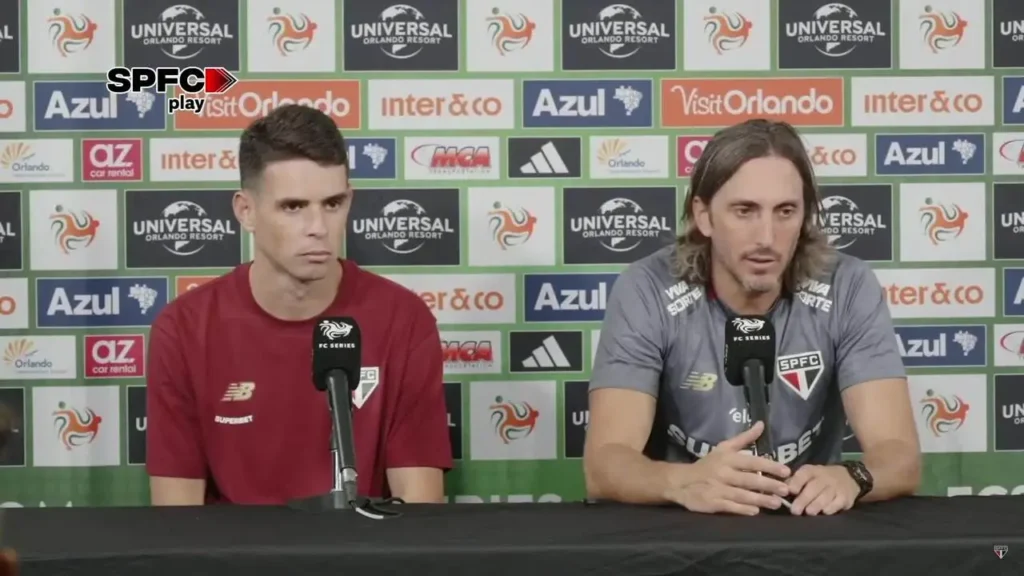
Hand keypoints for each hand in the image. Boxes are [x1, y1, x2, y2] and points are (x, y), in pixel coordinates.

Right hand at [672, 421, 792, 515]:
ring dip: (760, 499)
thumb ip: (744, 438)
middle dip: (769, 485)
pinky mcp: (713, 503)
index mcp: (728, 459)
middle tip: (786, 490)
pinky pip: (730, 507)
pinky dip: (743, 509)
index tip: (786, 471)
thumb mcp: (723, 448)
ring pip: (742, 495)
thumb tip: (761, 424)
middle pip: (749, 480)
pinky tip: (755, 512)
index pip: (752, 462)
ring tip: (777, 503)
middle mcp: (724, 473)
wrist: (682, 482)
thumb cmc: (708, 465)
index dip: (769, 466)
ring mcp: (718, 489)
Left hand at [785, 465, 858, 515]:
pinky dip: (830, 508)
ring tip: (808, 512)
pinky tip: (824, 512)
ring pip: (825, 496)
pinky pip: (837, 503)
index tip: (790, 491)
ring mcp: (836, 487)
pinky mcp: (845, 497)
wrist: (848, 477)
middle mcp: (824, 477)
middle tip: (795, 511)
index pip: (803, 474)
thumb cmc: (820, 479)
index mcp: (812, 471)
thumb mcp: (808, 476)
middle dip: (803, 499)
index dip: (796, 482)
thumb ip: (794, 483)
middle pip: (813, 488)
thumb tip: (778, 492)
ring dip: (816, 505)